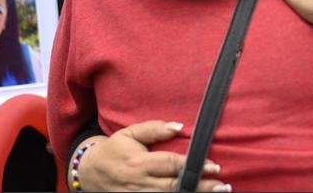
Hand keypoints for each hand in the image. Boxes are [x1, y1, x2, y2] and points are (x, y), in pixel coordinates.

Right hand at [77, 120, 227, 191]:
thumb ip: (154, 129)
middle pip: (175, 185)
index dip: (193, 165)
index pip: (171, 164)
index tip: (214, 166)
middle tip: (223, 186)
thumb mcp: (130, 133)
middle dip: (200, 186)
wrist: (89, 171)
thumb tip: (179, 126)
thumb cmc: (114, 149)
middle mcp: (141, 182)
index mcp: (140, 162)